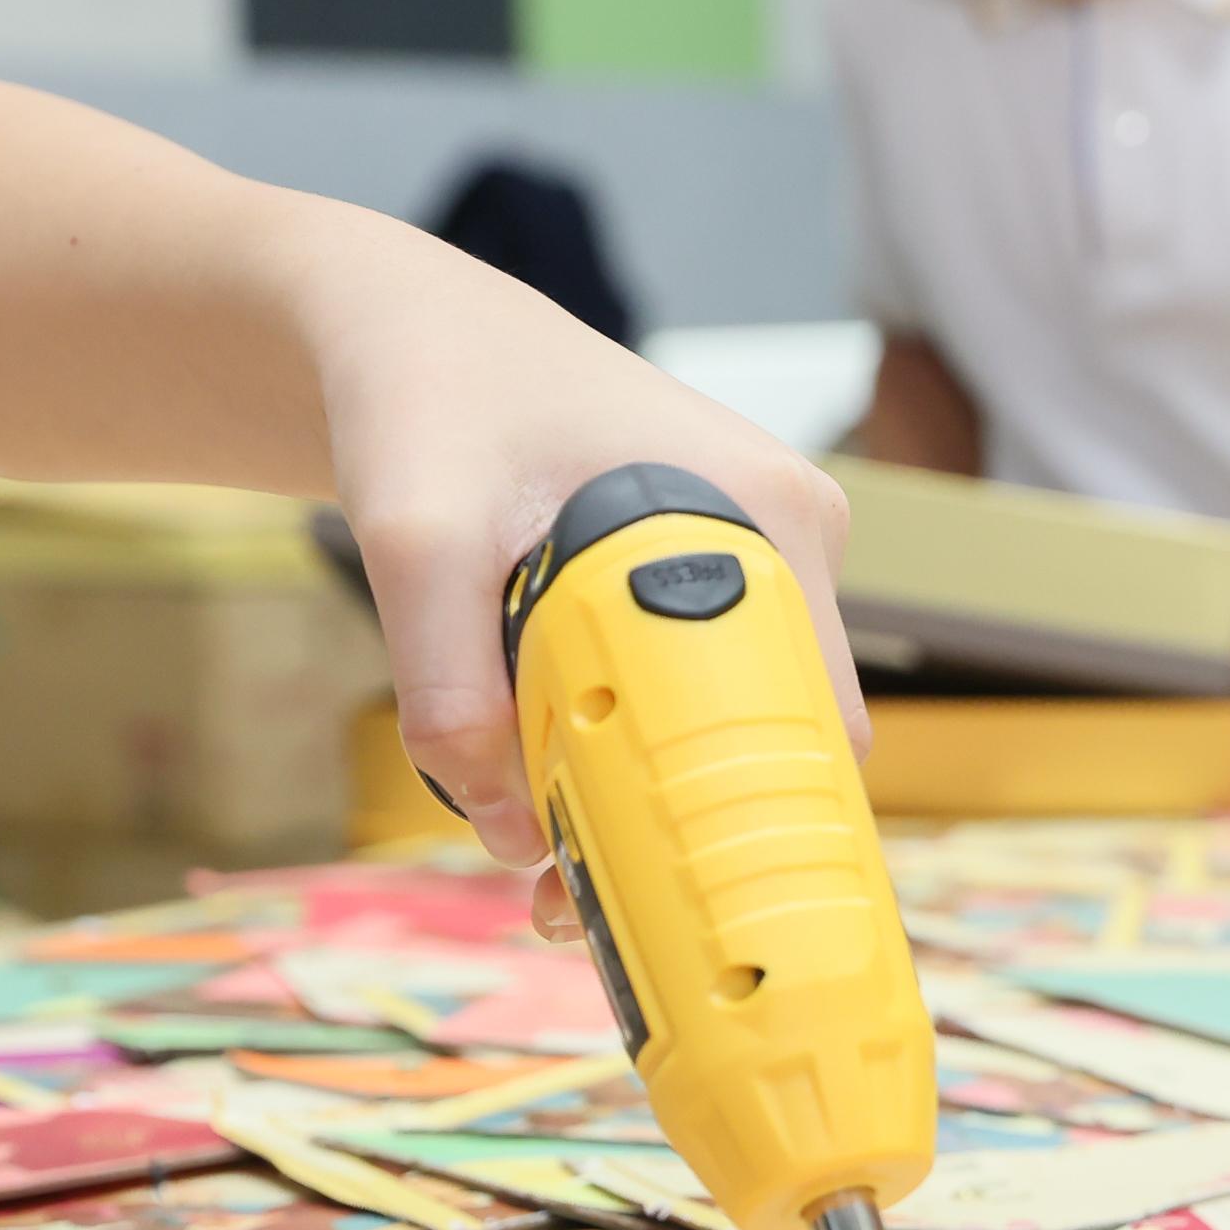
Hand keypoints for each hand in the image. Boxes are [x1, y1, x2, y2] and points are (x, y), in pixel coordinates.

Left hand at [294, 220, 862, 869]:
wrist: (411, 335)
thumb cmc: (427, 402)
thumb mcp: (413, 540)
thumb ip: (449, 692)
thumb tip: (513, 836)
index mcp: (769, 513)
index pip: (818, 716)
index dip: (757, 816)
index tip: (673, 885)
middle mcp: (786, 536)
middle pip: (777, 733)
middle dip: (684, 822)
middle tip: (571, 894)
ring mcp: (751, 558)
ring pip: (730, 721)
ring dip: (645, 793)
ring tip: (539, 847)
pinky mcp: (703, 579)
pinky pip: (694, 691)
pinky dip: (628, 746)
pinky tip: (551, 775)